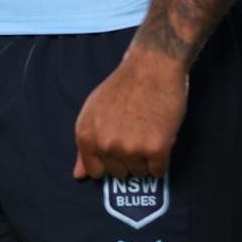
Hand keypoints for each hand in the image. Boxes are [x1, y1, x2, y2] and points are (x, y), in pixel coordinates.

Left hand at [73, 46, 188, 180]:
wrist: (152, 65)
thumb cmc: (123, 85)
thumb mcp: (94, 109)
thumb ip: (86, 144)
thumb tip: (79, 175)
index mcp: (86, 135)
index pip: (95, 171)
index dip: (108, 160)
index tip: (117, 146)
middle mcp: (105, 144)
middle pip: (119, 174)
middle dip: (128, 158)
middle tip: (136, 131)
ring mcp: (130, 148)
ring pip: (139, 173)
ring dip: (146, 157)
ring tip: (147, 129)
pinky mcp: (156, 148)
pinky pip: (158, 171)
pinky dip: (161, 159)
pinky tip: (160, 136)